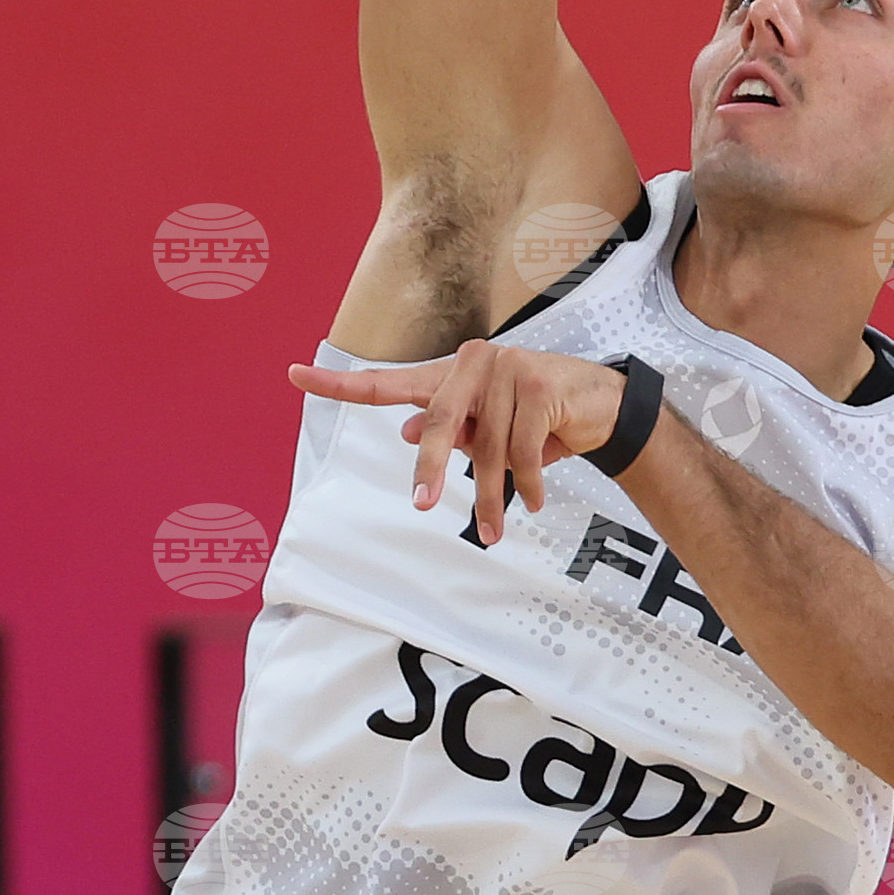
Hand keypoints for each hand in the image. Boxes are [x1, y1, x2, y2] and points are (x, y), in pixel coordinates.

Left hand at [290, 340, 630, 542]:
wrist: (599, 406)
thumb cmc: (534, 420)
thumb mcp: (487, 432)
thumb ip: (449, 431)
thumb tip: (408, 431)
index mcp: (449, 375)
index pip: (387, 383)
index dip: (339, 384)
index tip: (294, 375)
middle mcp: (471, 362)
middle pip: (440, 423)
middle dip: (433, 471)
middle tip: (425, 508)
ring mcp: (506, 368)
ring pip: (487, 449)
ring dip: (494, 498)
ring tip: (496, 532)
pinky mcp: (538, 385)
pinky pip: (523, 452)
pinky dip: (528, 486)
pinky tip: (536, 500)